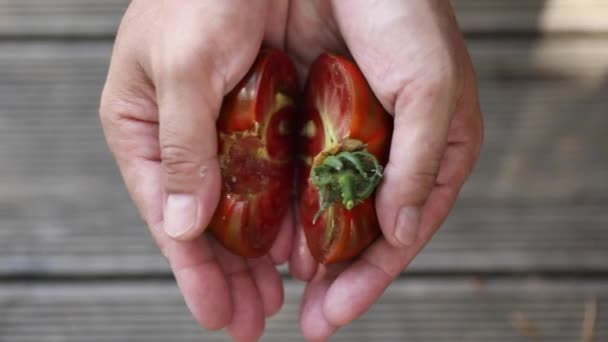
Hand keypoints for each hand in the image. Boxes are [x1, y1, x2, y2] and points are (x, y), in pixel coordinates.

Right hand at [99, 1, 293, 339]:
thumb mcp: (184, 66)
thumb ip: (182, 147)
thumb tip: (181, 225)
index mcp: (141, 126)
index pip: (167, 216)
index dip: (193, 271)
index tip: (217, 316)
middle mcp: (179, 136)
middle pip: (202, 222)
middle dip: (228, 274)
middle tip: (253, 319)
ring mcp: (218, 130)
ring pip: (236, 207)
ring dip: (255, 253)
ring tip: (276, 295)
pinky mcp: (256, 118)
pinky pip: (265, 177)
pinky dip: (278, 213)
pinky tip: (294, 243)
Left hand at [286, 1, 482, 339]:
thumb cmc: (406, 13)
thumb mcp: (432, 88)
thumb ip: (420, 164)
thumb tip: (400, 232)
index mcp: (429, 152)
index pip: (401, 232)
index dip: (369, 279)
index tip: (332, 316)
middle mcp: (390, 153)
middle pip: (363, 231)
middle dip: (336, 276)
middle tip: (306, 318)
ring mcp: (349, 138)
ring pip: (328, 210)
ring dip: (306, 248)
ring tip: (277, 284)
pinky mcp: (313, 118)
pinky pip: (298, 174)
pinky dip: (284, 206)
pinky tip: (268, 233)